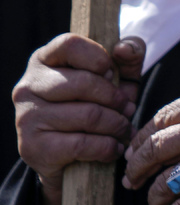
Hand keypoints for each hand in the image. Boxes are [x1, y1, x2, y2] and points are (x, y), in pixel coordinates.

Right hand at [13, 34, 143, 204]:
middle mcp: (27, 86)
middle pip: (84, 83)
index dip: (98, 57)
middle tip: (128, 110)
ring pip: (88, 115)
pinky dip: (107, 148)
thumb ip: (128, 57)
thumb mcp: (117, 79)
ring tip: (123, 129)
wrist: (71, 161)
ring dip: (116, 125)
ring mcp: (25, 117)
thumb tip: (124, 48)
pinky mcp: (31, 146)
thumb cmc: (97, 107)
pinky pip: (81, 144)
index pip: (70, 44)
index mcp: (44, 60)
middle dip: (116, 99)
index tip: (111, 74)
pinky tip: (114, 148)